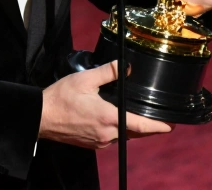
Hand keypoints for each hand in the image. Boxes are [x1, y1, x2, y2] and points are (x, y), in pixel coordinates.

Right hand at [38, 61, 172, 148]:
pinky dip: (115, 130)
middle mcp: (107, 134)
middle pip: (135, 133)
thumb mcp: (85, 79)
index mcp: (109, 118)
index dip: (158, 126)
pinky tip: (111, 119)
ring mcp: (99, 142)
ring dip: (129, 127)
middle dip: (147, 127)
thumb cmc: (60, 98)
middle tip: (157, 119)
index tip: (170, 125)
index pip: (142, 126)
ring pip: (122, 136)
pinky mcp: (92, 144)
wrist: (40, 117)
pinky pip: (111, 138)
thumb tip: (125, 65)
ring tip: (133, 115)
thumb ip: (107, 72)